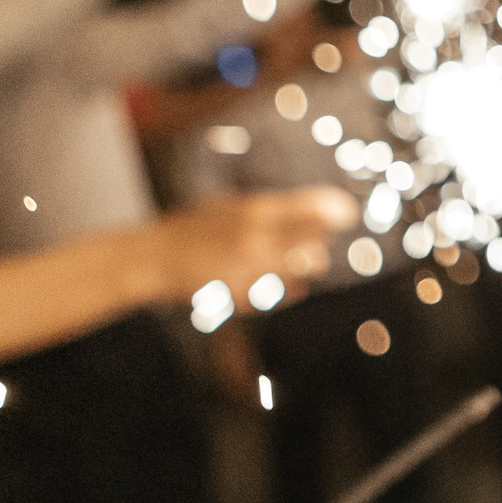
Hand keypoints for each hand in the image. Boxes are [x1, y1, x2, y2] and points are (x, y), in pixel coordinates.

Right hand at [154, 186, 358, 306]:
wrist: (155, 258)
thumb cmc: (200, 228)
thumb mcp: (236, 208)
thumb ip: (277, 211)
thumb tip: (327, 208)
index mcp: (255, 210)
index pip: (315, 210)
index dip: (336, 212)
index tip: (346, 214)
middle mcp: (258, 239)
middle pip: (316, 245)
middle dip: (319, 244)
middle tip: (313, 243)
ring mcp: (250, 269)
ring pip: (304, 270)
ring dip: (302, 267)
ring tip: (284, 262)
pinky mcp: (244, 294)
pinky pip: (284, 292)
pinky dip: (284, 287)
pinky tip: (270, 281)